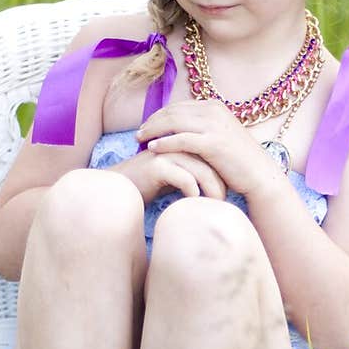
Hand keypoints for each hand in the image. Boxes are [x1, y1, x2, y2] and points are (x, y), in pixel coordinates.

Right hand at [112, 144, 226, 202]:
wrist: (118, 188)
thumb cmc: (147, 184)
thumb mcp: (173, 177)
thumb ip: (191, 174)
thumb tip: (216, 185)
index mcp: (181, 143)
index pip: (211, 156)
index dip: (222, 175)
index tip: (229, 193)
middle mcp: (175, 145)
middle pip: (209, 162)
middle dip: (220, 183)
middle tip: (225, 202)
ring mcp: (166, 154)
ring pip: (199, 170)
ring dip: (210, 190)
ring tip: (215, 205)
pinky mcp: (157, 166)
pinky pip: (184, 178)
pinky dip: (193, 190)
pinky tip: (195, 201)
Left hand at [135, 98, 277, 196]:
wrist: (259, 174)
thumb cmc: (237, 161)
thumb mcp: (219, 136)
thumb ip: (201, 129)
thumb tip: (179, 129)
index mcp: (214, 106)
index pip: (178, 106)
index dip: (159, 115)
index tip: (146, 125)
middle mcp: (214, 111)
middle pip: (172, 111)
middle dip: (152, 121)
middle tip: (138, 132)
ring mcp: (213, 126)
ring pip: (173, 122)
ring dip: (153, 130)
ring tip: (140, 139)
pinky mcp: (212, 143)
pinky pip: (181, 140)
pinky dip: (164, 143)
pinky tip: (152, 148)